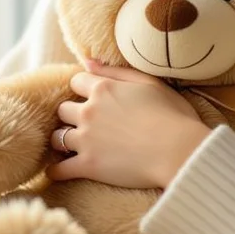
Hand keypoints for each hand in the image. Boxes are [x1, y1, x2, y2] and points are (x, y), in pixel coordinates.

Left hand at [47, 60, 212, 189]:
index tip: (90, 98)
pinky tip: (57, 172)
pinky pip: (59, 169)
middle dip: (71, 115)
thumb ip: (116, 71)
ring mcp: (86, 139)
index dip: (83, 89)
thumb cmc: (173, 115)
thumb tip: (87, 61)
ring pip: (57, 137)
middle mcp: (89, 111)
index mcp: (103, 88)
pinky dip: (55, 171)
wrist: (179, 151)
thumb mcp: (149, 83)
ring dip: (62, 140)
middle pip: (62, 109)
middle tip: (83, 123)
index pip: (76, 81)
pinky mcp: (88, 165)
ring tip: (71, 147)